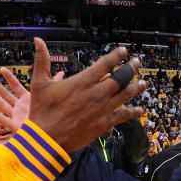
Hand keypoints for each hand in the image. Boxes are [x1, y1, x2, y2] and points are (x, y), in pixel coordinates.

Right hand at [0, 38, 145, 151]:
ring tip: (143, 83)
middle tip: (137, 62)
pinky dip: (134, 112)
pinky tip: (141, 110)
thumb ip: (42, 60)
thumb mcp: (39, 83)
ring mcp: (102, 109)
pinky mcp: (104, 123)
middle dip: (130, 68)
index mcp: (82, 81)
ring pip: (126, 95)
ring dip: (136, 87)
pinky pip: (124, 116)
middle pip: (120, 77)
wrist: (47, 139)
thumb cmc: (42, 112)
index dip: (116, 56)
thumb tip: (37, 41)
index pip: (105, 64)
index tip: (123, 51)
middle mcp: (96, 93)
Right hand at [0, 68, 63, 130]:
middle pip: (6, 94)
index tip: (2, 69)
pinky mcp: (16, 126)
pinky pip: (4, 121)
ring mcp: (17, 116)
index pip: (16, 86)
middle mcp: (20, 107)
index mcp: (27, 99)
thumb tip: (62, 73)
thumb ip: (55, 85)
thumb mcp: (51, 97)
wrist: (51, 134)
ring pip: (2, 105)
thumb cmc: (50, 116)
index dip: (9, 77)